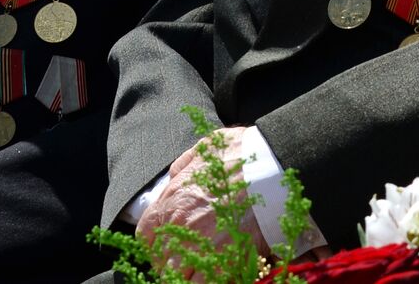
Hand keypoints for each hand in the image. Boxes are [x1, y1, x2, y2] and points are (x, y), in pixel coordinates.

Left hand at [136, 126, 267, 279]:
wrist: (272, 167)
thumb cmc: (242, 155)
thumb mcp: (206, 148)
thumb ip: (185, 164)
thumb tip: (177, 174)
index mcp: (172, 202)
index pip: (146, 236)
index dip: (155, 244)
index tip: (166, 246)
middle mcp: (180, 228)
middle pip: (162, 262)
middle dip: (172, 264)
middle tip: (187, 262)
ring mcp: (201, 247)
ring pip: (179, 278)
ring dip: (187, 277)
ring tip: (201, 270)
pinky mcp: (225, 261)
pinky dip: (207, 282)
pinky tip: (218, 275)